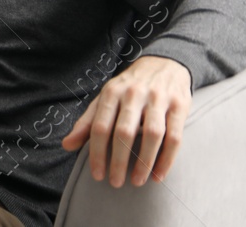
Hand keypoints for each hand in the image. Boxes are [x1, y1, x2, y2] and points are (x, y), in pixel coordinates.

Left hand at [61, 54, 191, 186]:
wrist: (163, 64)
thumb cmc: (128, 88)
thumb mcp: (105, 99)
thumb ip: (87, 123)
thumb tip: (66, 145)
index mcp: (111, 92)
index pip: (100, 125)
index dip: (96, 152)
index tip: (97, 174)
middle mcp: (133, 94)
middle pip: (124, 131)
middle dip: (118, 160)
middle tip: (115, 182)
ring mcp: (158, 99)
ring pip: (152, 134)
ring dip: (144, 162)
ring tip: (137, 181)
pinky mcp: (179, 105)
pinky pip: (174, 136)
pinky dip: (167, 159)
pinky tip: (158, 175)